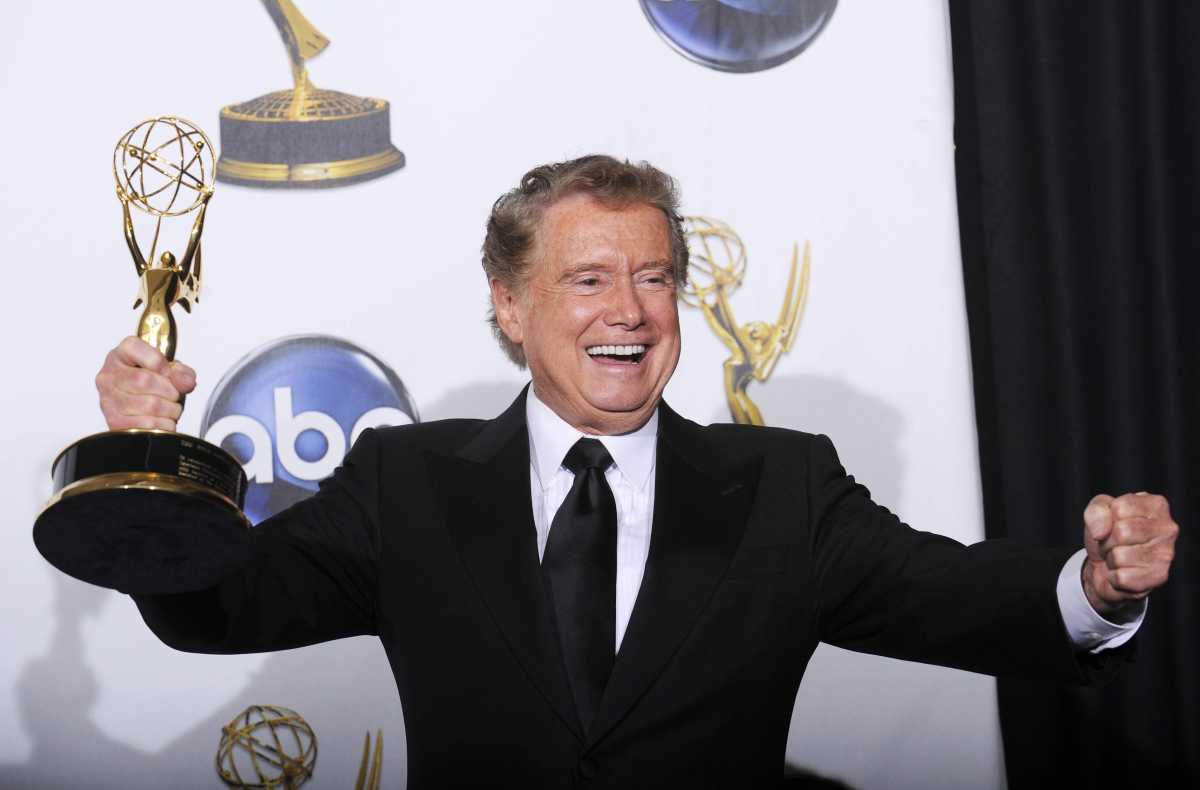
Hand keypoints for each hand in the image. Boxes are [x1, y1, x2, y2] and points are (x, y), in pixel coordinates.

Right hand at [95, 337, 196, 430]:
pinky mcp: (114, 422)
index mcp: (120, 355)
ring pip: (149, 405)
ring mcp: (108, 400)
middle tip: (173, 394)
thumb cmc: (156, 385)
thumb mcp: (172, 371)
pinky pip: (148, 425)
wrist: (145, 409)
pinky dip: (164, 424)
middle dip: (169, 390)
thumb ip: (181, 372)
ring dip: (170, 409)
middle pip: (144, 380)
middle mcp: (108, 376)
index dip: (160, 362)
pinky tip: (162, 419)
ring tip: (169, 408)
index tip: (168, 371)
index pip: (135, 348)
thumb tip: (185, 381)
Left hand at [1082, 493, 1178, 618]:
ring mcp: (1166, 554)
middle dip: (1107, 540)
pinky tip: (1124, 571)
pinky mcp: (1159, 577)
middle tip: (1113, 543)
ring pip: (1119, 556)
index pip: (1120, 508)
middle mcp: (1167, 529)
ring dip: (1110, 558)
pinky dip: (1113, 576)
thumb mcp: (1098, 512)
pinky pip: (1121, 577)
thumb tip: (1100, 532)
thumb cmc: (1107, 534)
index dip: (1107, 519)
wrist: (1103, 566)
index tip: (1112, 524)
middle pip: (1122, 532)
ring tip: (1119, 556)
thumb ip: (1096, 511)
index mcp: (1156, 505)